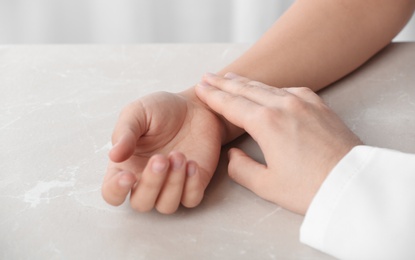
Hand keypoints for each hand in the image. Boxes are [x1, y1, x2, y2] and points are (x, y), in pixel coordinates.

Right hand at [102, 90, 223, 213]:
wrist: (195, 106)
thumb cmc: (161, 110)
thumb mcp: (138, 113)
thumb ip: (125, 133)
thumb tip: (114, 156)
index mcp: (127, 166)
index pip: (112, 192)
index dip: (116, 191)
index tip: (128, 176)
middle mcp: (147, 180)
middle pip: (141, 203)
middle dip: (151, 184)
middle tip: (161, 158)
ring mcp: (172, 185)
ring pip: (166, 206)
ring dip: (173, 184)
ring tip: (179, 155)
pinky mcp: (195, 183)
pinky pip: (191, 199)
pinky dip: (191, 186)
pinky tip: (192, 163)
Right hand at [195, 73, 362, 214]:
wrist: (354, 184)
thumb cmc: (310, 188)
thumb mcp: (267, 185)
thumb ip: (241, 168)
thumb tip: (233, 155)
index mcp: (266, 123)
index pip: (231, 104)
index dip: (212, 96)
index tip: (200, 88)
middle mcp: (284, 104)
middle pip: (246, 89)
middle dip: (224, 83)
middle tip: (208, 76)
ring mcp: (304, 102)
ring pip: (267, 86)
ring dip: (246, 82)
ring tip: (231, 78)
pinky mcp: (320, 105)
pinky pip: (290, 89)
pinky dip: (272, 87)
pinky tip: (268, 90)